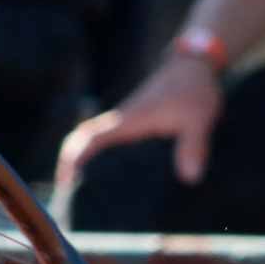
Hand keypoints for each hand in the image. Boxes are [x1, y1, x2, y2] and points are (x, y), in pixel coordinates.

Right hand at [56, 53, 222, 186]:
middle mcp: (121, 122)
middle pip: (83, 141)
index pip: (90, 139)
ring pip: (93, 141)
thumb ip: (193, 146)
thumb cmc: (194, 89)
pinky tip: (113, 178)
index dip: (74, 159)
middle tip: (68, 198)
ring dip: (83, 161)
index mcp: (128, 121)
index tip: (66, 182)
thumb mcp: (198, 119)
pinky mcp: (135, 124)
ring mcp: (126, 123)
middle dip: (71, 166)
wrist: (194, 65)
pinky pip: (110, 142)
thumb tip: (190, 178)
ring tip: (83, 194)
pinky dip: (101, 156)